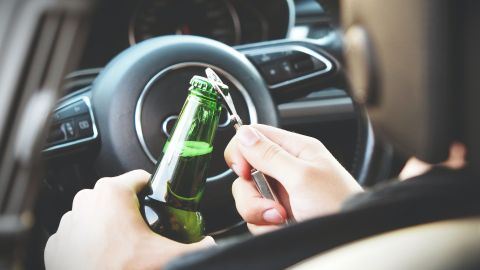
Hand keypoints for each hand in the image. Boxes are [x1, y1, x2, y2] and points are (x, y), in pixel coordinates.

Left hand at [44, 170, 213, 269]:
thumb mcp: (168, 255)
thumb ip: (197, 247)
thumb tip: (210, 245)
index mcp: (112, 192)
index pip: (140, 178)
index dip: (154, 191)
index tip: (159, 204)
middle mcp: (86, 200)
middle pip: (118, 196)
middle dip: (132, 209)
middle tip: (144, 230)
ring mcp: (68, 222)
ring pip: (96, 213)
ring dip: (109, 224)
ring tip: (123, 246)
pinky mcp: (57, 242)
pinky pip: (79, 233)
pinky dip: (90, 241)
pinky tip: (103, 255)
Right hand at [224, 125, 361, 233]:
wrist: (348, 239)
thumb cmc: (338, 205)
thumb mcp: (302, 177)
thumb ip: (270, 155)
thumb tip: (244, 133)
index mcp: (295, 149)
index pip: (254, 135)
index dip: (241, 151)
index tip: (244, 171)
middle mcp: (285, 168)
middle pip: (246, 171)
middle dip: (252, 192)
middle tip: (271, 204)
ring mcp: (280, 193)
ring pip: (247, 196)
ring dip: (259, 212)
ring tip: (281, 218)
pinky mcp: (277, 214)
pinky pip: (255, 217)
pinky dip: (265, 226)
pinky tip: (282, 227)